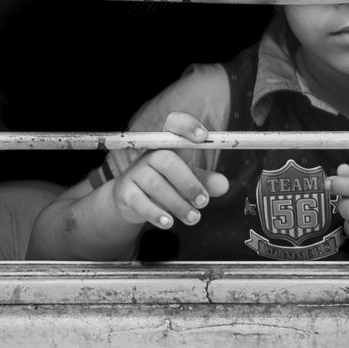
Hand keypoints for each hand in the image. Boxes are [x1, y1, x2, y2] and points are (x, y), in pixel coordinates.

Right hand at [109, 112, 229, 229]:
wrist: (132, 201)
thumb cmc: (166, 184)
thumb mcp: (189, 180)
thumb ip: (206, 182)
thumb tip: (223, 185)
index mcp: (168, 145)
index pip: (174, 124)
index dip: (187, 126)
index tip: (203, 137)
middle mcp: (150, 154)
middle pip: (167, 161)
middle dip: (189, 183)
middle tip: (203, 202)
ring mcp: (136, 172)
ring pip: (156, 185)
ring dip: (178, 204)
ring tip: (193, 218)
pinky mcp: (125, 192)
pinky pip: (140, 202)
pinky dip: (156, 214)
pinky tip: (168, 223)